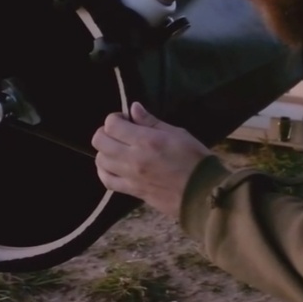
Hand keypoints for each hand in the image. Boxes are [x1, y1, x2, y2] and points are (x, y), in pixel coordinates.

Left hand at [91, 102, 211, 219]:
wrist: (203, 193)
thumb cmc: (195, 158)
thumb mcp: (177, 133)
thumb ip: (151, 122)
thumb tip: (133, 108)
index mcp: (146, 141)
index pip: (112, 125)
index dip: (115, 117)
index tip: (126, 118)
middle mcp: (133, 158)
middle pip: (99, 141)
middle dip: (106, 131)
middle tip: (119, 131)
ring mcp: (130, 177)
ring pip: (100, 160)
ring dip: (104, 150)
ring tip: (117, 148)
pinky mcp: (132, 191)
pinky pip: (107, 181)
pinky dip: (104, 170)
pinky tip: (112, 165)